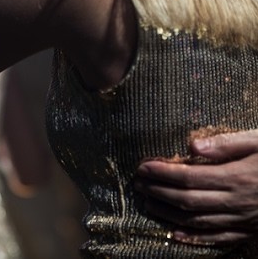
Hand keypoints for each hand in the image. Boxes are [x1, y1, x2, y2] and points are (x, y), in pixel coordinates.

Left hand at [135, 129, 257, 243]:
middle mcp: (238, 202)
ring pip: (198, 221)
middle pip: (187, 201)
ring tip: (147, 202)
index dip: (162, 173)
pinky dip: (194, 238)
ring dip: (168, 213)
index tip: (142, 166)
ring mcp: (244, 220)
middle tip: (137, 183)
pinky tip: (175, 234)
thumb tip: (191, 146)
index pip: (188, 177)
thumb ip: (227, 143)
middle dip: (158, 192)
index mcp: (238, 177)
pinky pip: (219, 239)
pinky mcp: (251, 230)